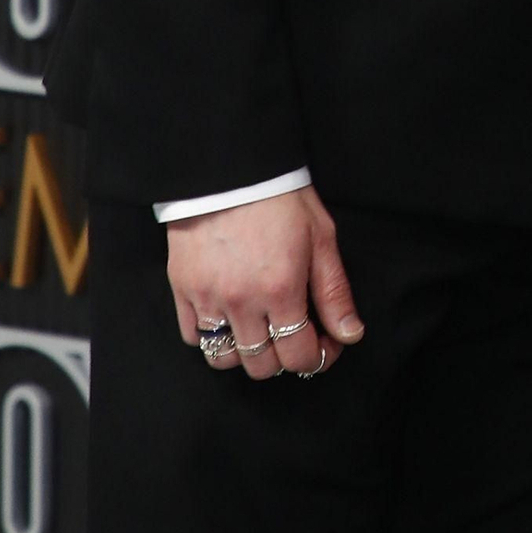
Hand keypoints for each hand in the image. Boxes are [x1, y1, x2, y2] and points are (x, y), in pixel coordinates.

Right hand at [167, 184, 362, 379]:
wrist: (232, 165)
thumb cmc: (280, 196)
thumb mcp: (321, 238)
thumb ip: (334, 292)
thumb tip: (349, 335)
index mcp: (281, 290)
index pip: (298, 357)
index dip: (317, 357)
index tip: (323, 342)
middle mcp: (242, 302)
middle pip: (261, 366)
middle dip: (283, 357)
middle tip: (293, 333)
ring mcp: (207, 297)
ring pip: (224, 358)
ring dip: (246, 351)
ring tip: (259, 326)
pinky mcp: (182, 288)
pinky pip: (193, 336)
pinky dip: (211, 335)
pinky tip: (228, 315)